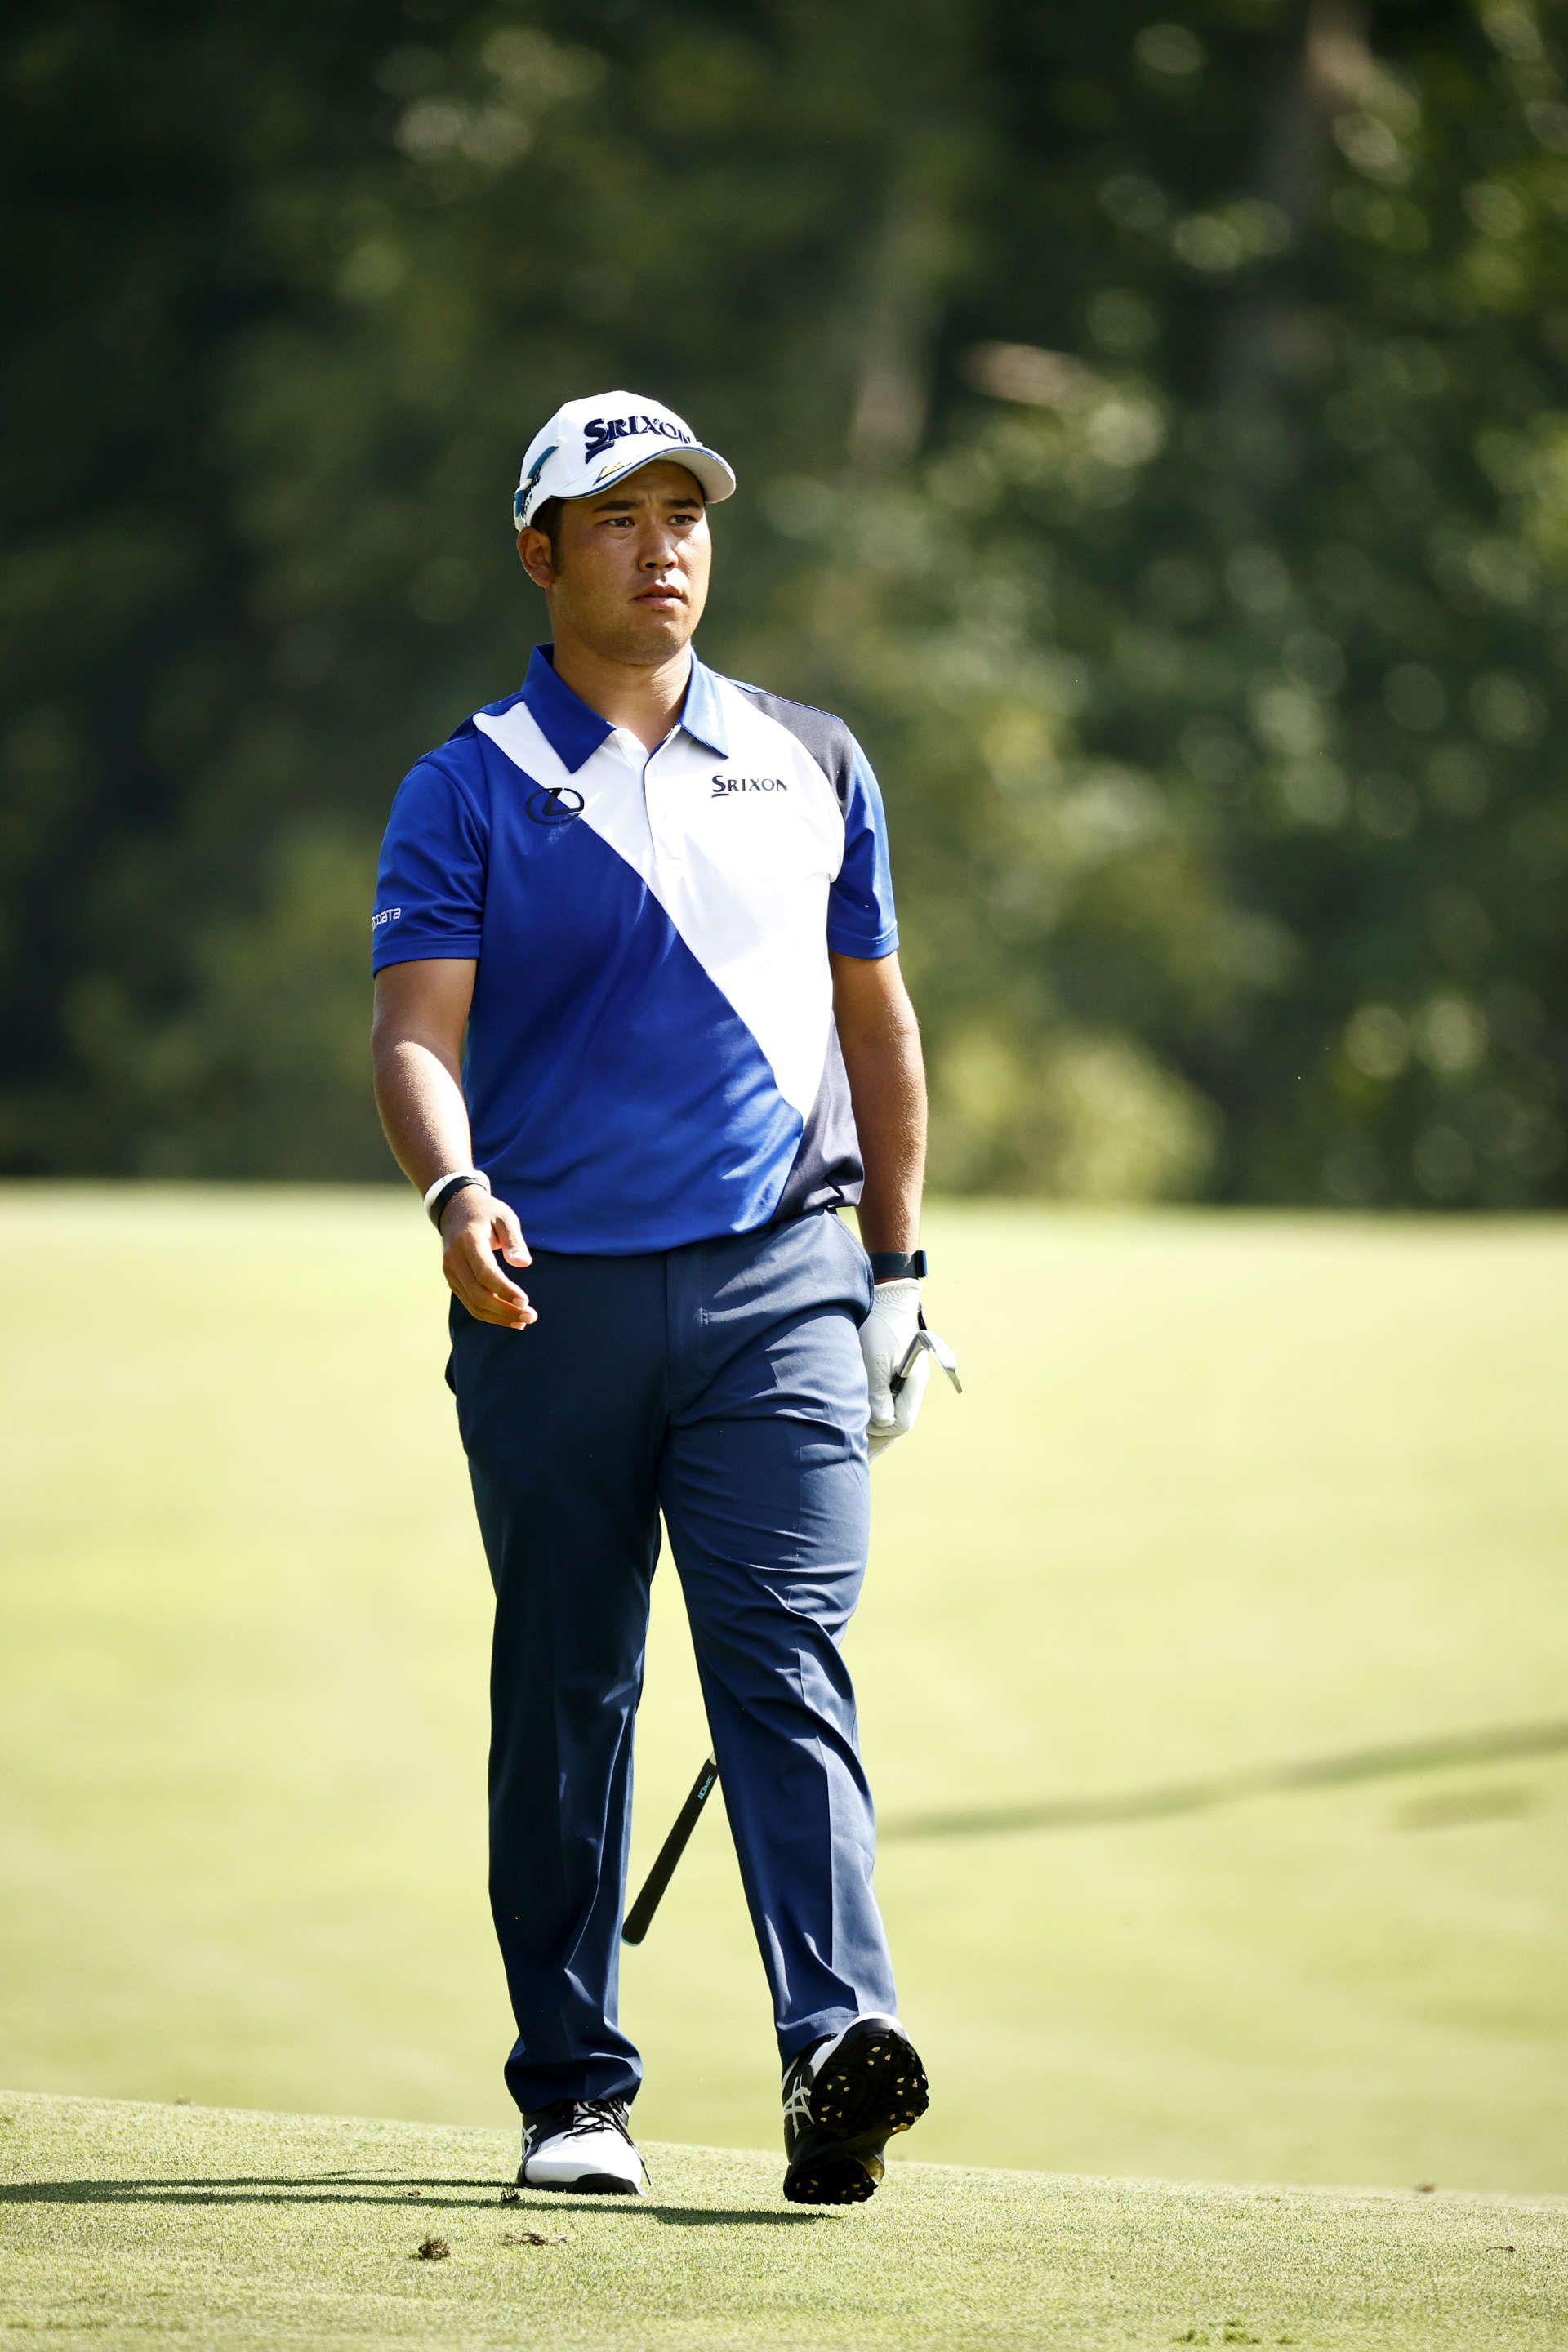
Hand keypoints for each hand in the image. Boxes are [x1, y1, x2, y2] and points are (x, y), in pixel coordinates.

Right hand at [440, 1187, 536, 1329]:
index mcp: (468, 1241)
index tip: (525, 1301)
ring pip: (473, 1304)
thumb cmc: (487, 1213)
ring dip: (499, 1317)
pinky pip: (470, 1303)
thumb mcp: (505, 1217)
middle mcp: (455, 1259)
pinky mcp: (453, 1280)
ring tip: (524, 1321)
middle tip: (531, 1317)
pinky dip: (489, 1314)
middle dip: (506, 1310)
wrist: (456, 1210)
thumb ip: (514, 1240)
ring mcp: (451, 1272)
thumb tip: (523, 1263)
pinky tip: (510, 1318)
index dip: (504, 1290)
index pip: (485, 1273)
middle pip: (479, 1294)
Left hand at [858, 1278, 929, 1458]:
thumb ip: (877, 1391)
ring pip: (888, 1419)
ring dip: (870, 1433)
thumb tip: (881, 1425)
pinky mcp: (890, 1380)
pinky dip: (869, 1421)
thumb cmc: (879, 1325)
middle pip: (896, 1426)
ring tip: (848, 1450)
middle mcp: (910, 1388)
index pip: (901, 1421)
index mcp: (913, 1382)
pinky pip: (883, 1408)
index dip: (879, 1430)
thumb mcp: (874, 1357)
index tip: (857, 1427)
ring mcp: (901, 1385)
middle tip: (849, 1455)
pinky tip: (855, 1431)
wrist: (885, 1299)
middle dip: (873, 1441)